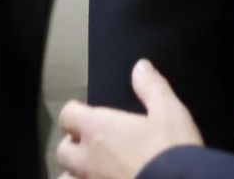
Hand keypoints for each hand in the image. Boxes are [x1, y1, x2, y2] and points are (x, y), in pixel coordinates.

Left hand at [56, 60, 202, 178]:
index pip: (68, 115)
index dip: (76, 111)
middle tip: (92, 143)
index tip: (86, 111)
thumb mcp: (169, 111)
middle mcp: (87, 158)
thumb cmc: (170, 150)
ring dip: (75, 172)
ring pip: (66, 177)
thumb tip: (140, 67)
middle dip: (74, 144)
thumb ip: (151, 87)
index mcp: (99, 129)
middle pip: (63, 150)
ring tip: (92, 170)